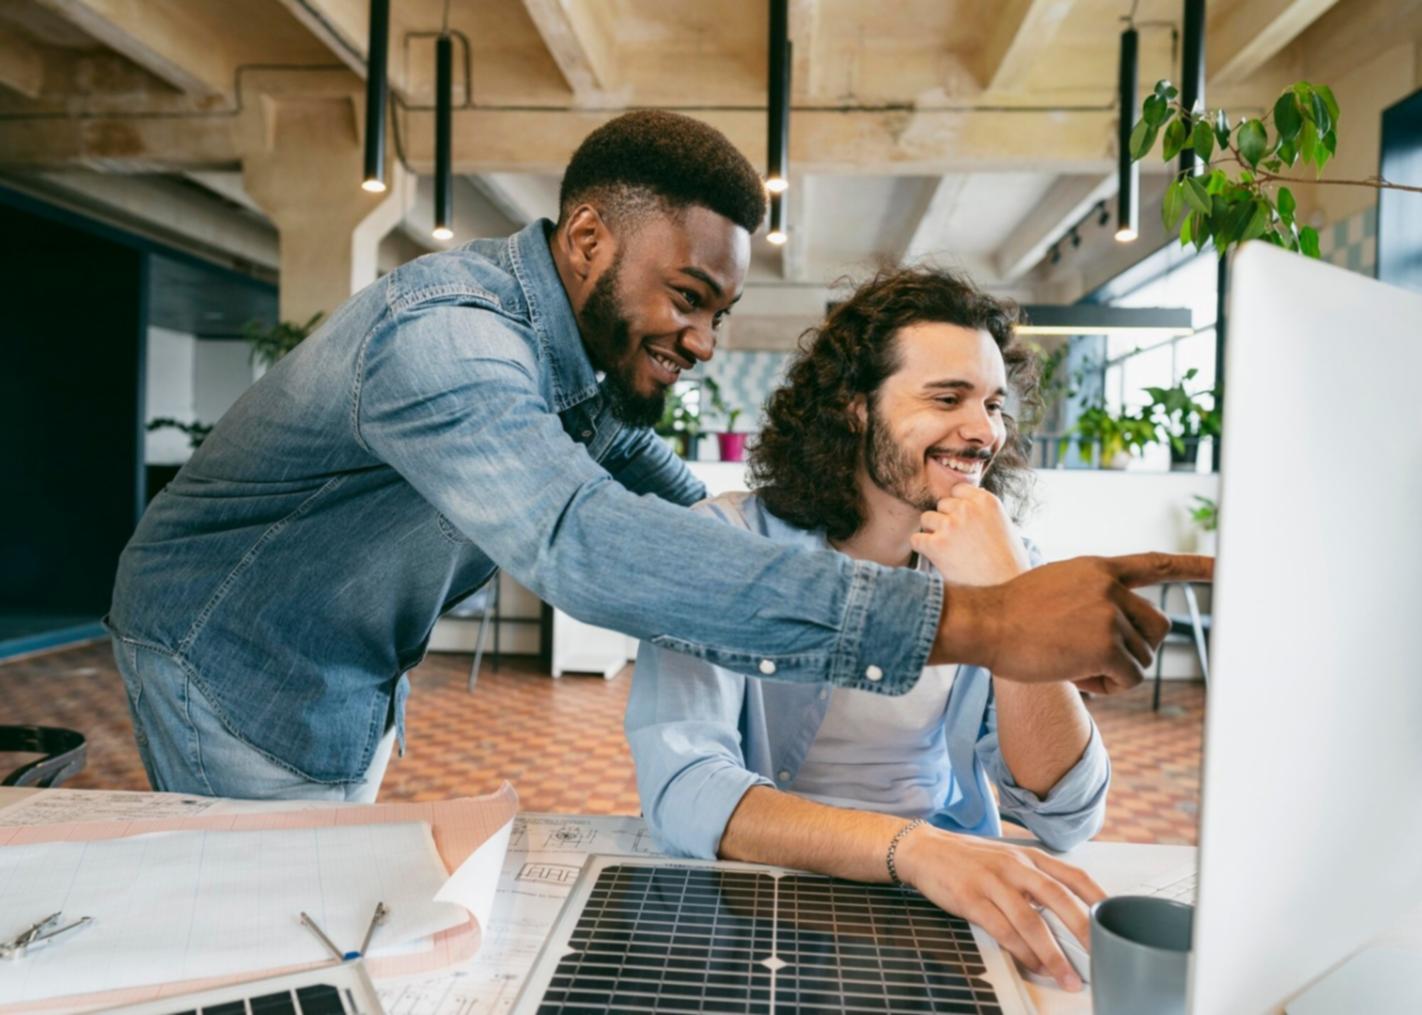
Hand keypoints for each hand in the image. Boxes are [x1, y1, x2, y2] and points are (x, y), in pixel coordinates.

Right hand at [895, 824, 1104, 991]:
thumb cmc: (969, 859)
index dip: (1097, 897)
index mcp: (1028, 856)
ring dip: (1052, 952)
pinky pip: (1002, 929)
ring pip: (1030, 919)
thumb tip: (1064, 912)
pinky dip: (1020, 950)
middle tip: (1100, 955)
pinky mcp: (971, 899)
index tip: (1116, 918)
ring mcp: (992, 882)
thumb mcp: (1006, 859)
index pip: (1072, 874)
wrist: (924, 848)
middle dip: (1082, 928)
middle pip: (1056, 896)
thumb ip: (1034, 880)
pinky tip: (1032, 965)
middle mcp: (1014, 865)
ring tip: (1067, 976)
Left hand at [911, 486, 1030, 585]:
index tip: (960, 521)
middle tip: (957, 542)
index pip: (958, 489)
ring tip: (949, 552)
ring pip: (926, 519)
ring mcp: (950, 525)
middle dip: (945, 520)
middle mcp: (967, 509)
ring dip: (933, 533)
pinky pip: (916, 539)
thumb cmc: (1007, 565)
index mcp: (987, 501)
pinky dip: (922, 549)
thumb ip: (983, 513)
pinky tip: (937, 560)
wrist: (1004, 591)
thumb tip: (963, 503)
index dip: (957, 507)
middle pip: (941, 505)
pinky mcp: (936, 545)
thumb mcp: (1003, 527)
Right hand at [933, 552, 1214, 692]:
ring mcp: (1110, 614)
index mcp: (1099, 569)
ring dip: (1115, 671)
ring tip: (1075, 664)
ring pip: (1142, 658)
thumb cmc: (1010, 615)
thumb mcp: (1056, 589)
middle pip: (1158, 628)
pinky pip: (1129, 678)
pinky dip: (1108, 687)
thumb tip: (1125, 640)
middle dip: (1137, 649)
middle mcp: (1111, 588)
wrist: (984, 623)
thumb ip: (1094, 600)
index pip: (1156, 565)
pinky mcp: (1106, 645)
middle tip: (1099, 660)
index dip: (1194, 567)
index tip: (1226, 568)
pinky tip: (1078, 677)